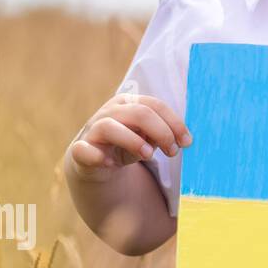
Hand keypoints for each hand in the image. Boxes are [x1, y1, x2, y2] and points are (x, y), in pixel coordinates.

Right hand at [68, 93, 191, 179]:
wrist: (95, 160)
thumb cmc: (126, 143)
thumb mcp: (147, 137)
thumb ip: (160, 134)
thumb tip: (178, 140)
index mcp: (129, 103)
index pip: (155, 105)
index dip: (174, 123)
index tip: (187, 142)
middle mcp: (110, 111)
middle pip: (139, 113)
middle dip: (162, 132)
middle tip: (173, 152)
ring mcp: (92, 129)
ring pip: (110, 126)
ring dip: (133, 141)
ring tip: (148, 155)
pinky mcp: (79, 150)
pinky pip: (84, 150)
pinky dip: (98, 156)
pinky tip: (111, 164)